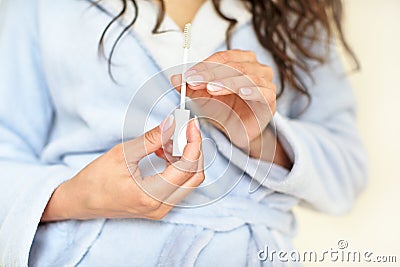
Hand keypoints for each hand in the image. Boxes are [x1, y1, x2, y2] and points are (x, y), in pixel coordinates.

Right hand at [41, 116, 203, 220]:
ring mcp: (161, 209)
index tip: (191, 124)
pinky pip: (178, 185)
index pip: (187, 167)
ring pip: (189, 180)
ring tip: (164, 143)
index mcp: (151, 195)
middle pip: (195, 176)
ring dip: (184, 158)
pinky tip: (161, 153)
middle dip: (193, 149)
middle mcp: (161, 207)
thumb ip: (152, 139)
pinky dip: (177, 166)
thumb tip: (173, 124)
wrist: (79, 201)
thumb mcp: (122, 153)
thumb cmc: (94, 180)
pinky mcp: (159, 206)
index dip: (193, 142)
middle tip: (183, 129)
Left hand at [171, 50, 275, 150]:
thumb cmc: (222, 108)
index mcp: (241, 60)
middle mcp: (256, 68)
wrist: (236, 130)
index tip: (188, 76)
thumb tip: (174, 78)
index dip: (205, 65)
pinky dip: (251, 90)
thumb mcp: (202, 96)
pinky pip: (263, 92)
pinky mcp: (270, 101)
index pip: (223, 57)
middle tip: (195, 82)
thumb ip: (189, 86)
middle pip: (235, 65)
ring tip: (212, 88)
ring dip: (228, 81)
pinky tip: (240, 92)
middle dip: (212, 73)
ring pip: (248, 76)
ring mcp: (265, 83)